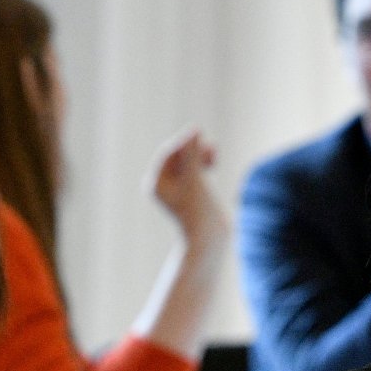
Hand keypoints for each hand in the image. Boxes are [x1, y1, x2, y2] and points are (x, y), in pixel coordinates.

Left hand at [148, 128, 226, 248]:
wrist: (209, 239)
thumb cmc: (199, 211)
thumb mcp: (195, 179)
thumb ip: (192, 154)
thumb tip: (193, 131)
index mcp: (156, 184)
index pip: (168, 154)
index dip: (183, 142)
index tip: (199, 132)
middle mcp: (164, 186)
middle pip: (177, 156)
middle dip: (193, 149)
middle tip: (211, 148)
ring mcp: (178, 189)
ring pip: (187, 162)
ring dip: (200, 154)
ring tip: (213, 154)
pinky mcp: (191, 192)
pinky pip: (195, 170)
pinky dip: (203, 164)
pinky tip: (214, 162)